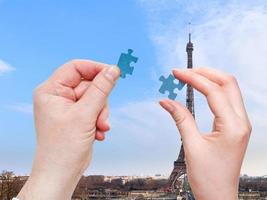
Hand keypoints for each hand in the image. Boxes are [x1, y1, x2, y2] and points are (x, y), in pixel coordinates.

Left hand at [17, 60, 119, 199]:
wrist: (62, 172)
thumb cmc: (64, 146)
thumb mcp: (85, 114)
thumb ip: (101, 89)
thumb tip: (113, 69)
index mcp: (51, 90)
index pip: (76, 67)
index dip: (96, 68)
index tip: (114, 73)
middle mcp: (58, 96)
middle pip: (88, 84)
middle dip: (100, 102)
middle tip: (102, 118)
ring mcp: (68, 107)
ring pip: (94, 98)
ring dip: (101, 113)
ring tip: (100, 128)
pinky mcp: (76, 116)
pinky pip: (94, 109)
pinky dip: (99, 120)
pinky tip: (97, 133)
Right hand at [160, 68, 250, 199]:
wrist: (219, 196)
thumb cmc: (208, 177)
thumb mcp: (191, 146)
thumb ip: (180, 118)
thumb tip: (166, 100)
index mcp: (233, 126)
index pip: (213, 91)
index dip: (193, 79)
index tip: (177, 73)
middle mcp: (241, 122)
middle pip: (228, 83)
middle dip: (206, 73)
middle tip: (184, 72)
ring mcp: (241, 124)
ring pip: (230, 90)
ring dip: (210, 79)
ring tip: (190, 77)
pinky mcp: (235, 127)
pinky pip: (227, 100)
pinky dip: (213, 91)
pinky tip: (200, 90)